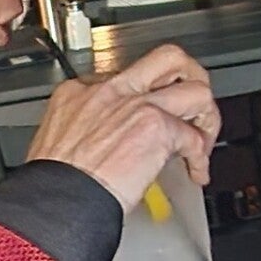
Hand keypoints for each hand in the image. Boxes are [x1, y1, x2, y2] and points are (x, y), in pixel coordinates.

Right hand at [26, 43, 220, 207]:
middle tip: (193, 105)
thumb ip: (84, 133)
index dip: (145, 99)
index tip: (149, 117)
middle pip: (168, 59)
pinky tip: (195, 172)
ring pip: (195, 88)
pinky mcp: (156, 128)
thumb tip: (103, 146)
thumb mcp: (56, 143)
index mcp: (80, 93)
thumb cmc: (54, 185)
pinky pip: (194, 137)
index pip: (125, 77)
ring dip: (206, 117)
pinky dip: (201, 158)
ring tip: (202, 141)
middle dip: (192, 78)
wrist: (57, 201)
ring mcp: (136, 105)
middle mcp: (111, 91)